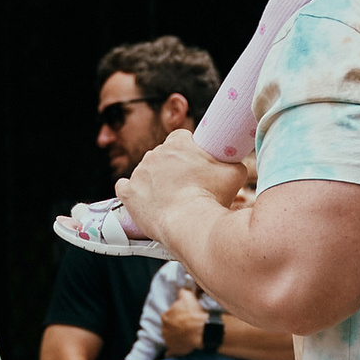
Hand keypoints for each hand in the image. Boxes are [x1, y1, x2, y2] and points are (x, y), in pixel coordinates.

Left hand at [113, 129, 241, 249]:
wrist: (188, 222)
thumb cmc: (211, 197)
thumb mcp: (234, 173)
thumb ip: (231, 161)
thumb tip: (232, 160)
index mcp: (178, 143)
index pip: (181, 137)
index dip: (188, 150)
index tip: (195, 163)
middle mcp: (155, 152)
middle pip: (163, 155)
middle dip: (172, 167)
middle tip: (186, 185)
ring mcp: (139, 172)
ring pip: (146, 172)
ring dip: (155, 181)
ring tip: (170, 199)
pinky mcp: (128, 192)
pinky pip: (124, 187)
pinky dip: (133, 193)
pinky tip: (143, 200)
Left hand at [158, 289, 208, 353]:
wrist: (201, 331)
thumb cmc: (193, 313)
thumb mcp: (188, 297)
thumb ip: (182, 292)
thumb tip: (181, 291)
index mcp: (165, 317)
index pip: (168, 315)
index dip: (176, 316)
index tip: (184, 317)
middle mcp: (164, 330)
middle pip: (169, 327)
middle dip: (175, 327)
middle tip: (185, 327)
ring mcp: (168, 341)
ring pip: (170, 338)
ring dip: (175, 338)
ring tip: (186, 337)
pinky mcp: (174, 350)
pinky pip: (171, 352)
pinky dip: (172, 351)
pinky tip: (175, 352)